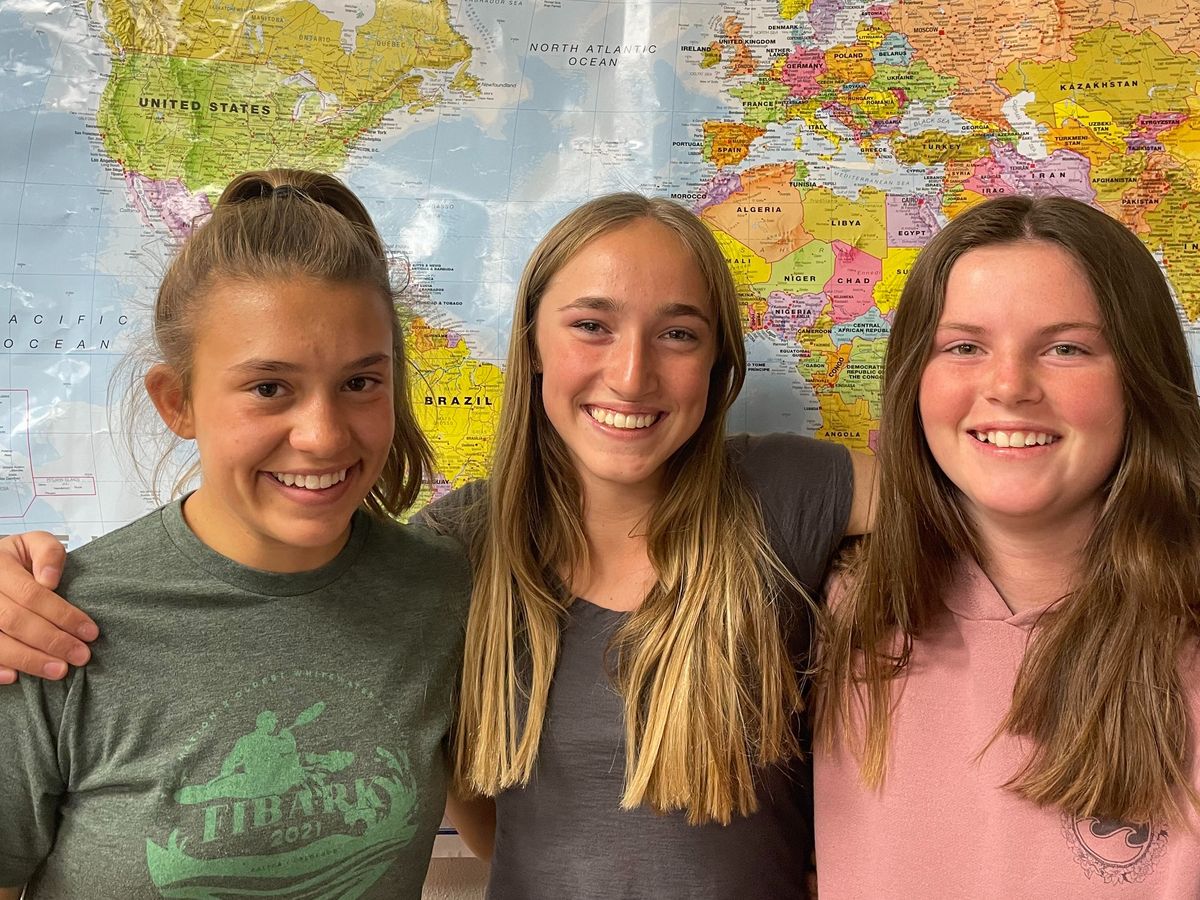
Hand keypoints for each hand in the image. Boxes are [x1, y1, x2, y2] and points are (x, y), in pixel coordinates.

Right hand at [0, 532, 96, 681]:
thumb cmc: (18, 558)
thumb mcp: (35, 543)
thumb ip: (48, 553)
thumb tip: (50, 579)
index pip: (32, 595)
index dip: (62, 615)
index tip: (90, 632)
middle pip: (15, 621)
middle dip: (51, 641)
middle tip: (80, 656)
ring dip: (29, 659)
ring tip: (59, 670)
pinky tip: (15, 677)